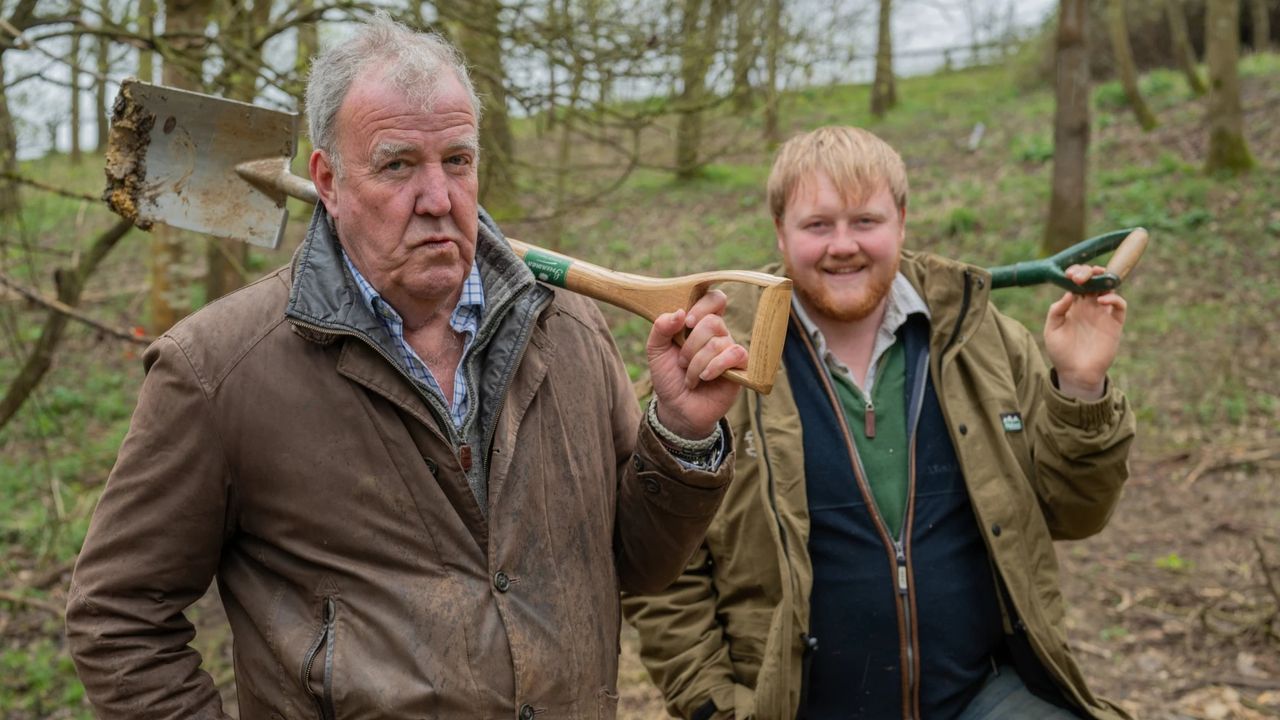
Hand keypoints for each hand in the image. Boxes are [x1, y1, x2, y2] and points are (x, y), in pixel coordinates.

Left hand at [646, 290, 746, 439]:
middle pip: (713, 321)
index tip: (687, 321)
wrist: (676, 408)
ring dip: (696, 363)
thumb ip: (661, 327)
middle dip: (691, 345)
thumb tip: (680, 312)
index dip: (703, 305)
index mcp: (700, 324)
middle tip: (681, 362)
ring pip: (718, 342)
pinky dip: (714, 366)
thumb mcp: (656, 350)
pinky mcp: (739, 368)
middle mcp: (718, 334)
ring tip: (689, 377)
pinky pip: (735, 354)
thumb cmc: (668, 376)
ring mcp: (730, 350)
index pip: (714, 299)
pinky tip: (705, 377)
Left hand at [1044, 264, 1126, 399]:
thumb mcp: (1052, 330)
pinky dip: (1114, 298)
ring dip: (1104, 279)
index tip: (1068, 274)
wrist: (1075, 373)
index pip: (1078, 282)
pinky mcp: (1114, 324)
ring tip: (1093, 279)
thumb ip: (1056, 311)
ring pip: (1109, 288)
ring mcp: (1103, 314)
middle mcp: (1090, 306)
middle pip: (1094, 280)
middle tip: (1079, 275)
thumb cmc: (1061, 353)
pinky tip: (1101, 301)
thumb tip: (1068, 293)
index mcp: (1074, 305)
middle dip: (1088, 272)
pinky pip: (1120, 306)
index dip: (1075, 273)